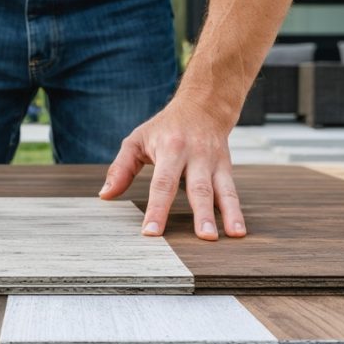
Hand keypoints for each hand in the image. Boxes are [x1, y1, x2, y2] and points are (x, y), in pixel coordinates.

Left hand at [99, 99, 245, 240]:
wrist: (204, 105)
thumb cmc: (165, 127)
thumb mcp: (138, 140)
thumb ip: (121, 168)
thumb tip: (105, 195)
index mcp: (170, 149)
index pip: (162, 184)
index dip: (157, 209)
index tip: (152, 232)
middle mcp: (195, 155)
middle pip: (198, 189)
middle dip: (201, 214)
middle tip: (204, 238)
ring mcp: (214, 162)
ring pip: (222, 190)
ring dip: (228, 214)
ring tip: (232, 235)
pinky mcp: (226, 167)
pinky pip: (231, 191)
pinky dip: (236, 210)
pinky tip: (238, 229)